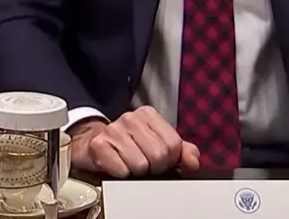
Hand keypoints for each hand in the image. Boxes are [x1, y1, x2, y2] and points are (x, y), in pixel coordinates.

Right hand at [69, 106, 201, 176]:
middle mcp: (130, 118)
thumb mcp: (159, 142)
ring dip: (136, 171)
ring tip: (129, 163)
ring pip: (140, 165)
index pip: (173, 144)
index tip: (160, 159)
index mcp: (148, 115)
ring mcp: (113, 130)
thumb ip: (183, 150)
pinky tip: (117, 165)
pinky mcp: (99, 145)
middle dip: (154, 166)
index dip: (169, 159)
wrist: (95, 144)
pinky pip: (122, 171)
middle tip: (144, 163)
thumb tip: (193, 161)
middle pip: (159, 155)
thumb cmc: (130, 145)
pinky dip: (121, 174)